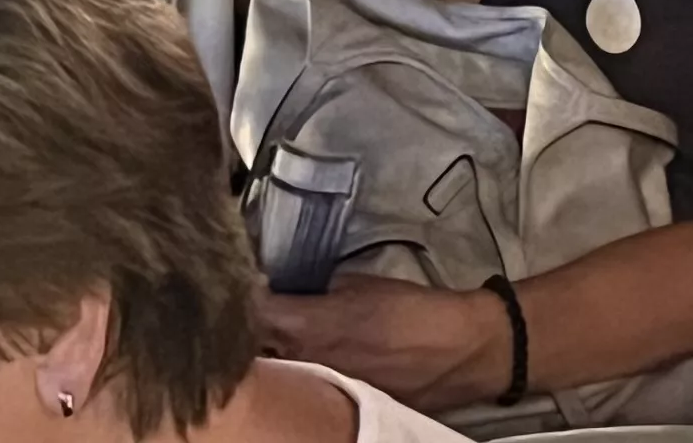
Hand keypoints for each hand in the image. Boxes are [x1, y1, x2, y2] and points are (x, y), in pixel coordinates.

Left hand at [255, 275, 512, 409]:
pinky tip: (305, 369)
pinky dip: (303, 381)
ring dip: (272, 362)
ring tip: (268, 347)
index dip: (237, 300)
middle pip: (257, 354)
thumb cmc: (412, 309)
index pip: (252, 314)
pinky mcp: (345, 408)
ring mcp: (325, 392)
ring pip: (282, 376)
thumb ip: (320, 291)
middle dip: (246, 338)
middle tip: (241, 319)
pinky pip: (310, 392)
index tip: (232, 288)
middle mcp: (309, 364)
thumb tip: (297, 293)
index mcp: (309, 326)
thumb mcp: (361, 284)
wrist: (461, 351)